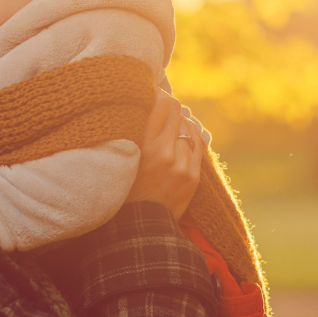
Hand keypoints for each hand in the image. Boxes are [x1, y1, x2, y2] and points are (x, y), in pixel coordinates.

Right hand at [126, 91, 203, 218]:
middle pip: (177, 111)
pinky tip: (182, 138)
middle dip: (169, 106)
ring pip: (187, 127)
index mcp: (144, 145)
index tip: (153, 92)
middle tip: (161, 106)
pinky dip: (189, 137)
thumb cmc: (123, 187)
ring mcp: (182, 164)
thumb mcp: (121, 157)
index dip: (158, 93)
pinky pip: (196, 144)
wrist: (140, 224)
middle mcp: (165, 152)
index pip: (161, 103)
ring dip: (178, 124)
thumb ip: (132, 132)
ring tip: (169, 129)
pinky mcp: (193, 175)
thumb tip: (143, 103)